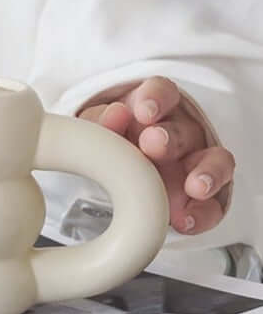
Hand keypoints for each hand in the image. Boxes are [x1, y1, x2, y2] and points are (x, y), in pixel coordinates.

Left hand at [78, 77, 234, 234]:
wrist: (116, 181)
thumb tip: (115, 115)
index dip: (156, 99)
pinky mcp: (203, 199)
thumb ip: (101, 122)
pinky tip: (187, 220)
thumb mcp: (98, 130)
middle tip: (152, 144)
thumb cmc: (112, 144)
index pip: (162, 93)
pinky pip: (212, 206)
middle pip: (183, 130)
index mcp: (153, 111)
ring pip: (214, 162)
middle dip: (169, 138)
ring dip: (206, 173)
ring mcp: (195, 165)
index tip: (144, 111)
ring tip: (194, 187)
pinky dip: (204, 213)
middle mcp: (179, 134)